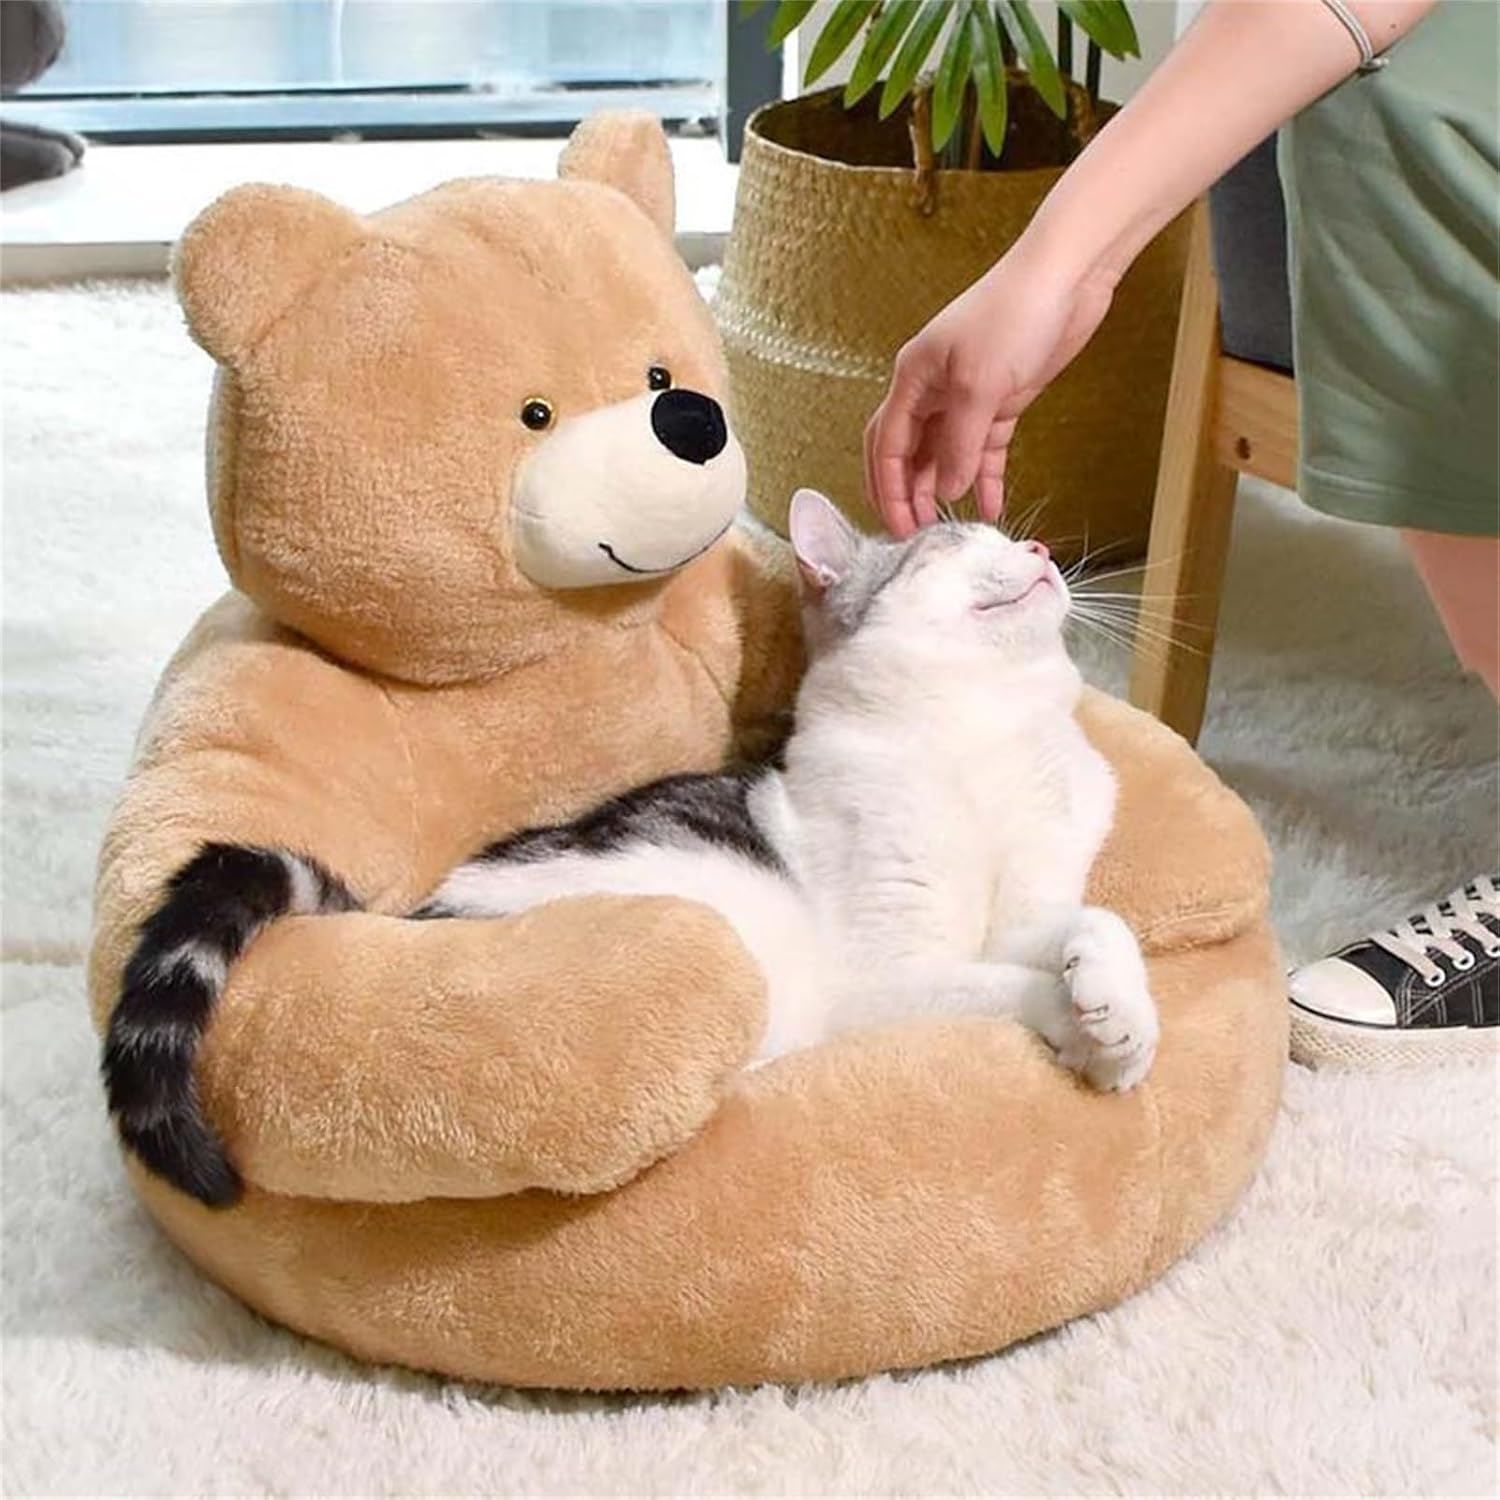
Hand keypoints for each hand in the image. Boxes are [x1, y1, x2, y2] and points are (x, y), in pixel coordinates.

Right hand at [864, 242, 1116, 536]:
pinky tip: (989, 505)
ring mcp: (967, 396)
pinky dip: (984, 477)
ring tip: (949, 527)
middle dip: (908, 493)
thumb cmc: (1013, 315)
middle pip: (909, 452)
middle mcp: (933, 390)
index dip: (888, 488)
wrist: (1066, 277)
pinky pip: (984, 448)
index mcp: (913, 379)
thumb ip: (960, 443)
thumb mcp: (979, 384)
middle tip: (917, 534)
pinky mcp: (1001, 400)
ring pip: (946, 454)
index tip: (898, 526)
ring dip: (945, 489)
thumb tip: (948, 490)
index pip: (886, 444)